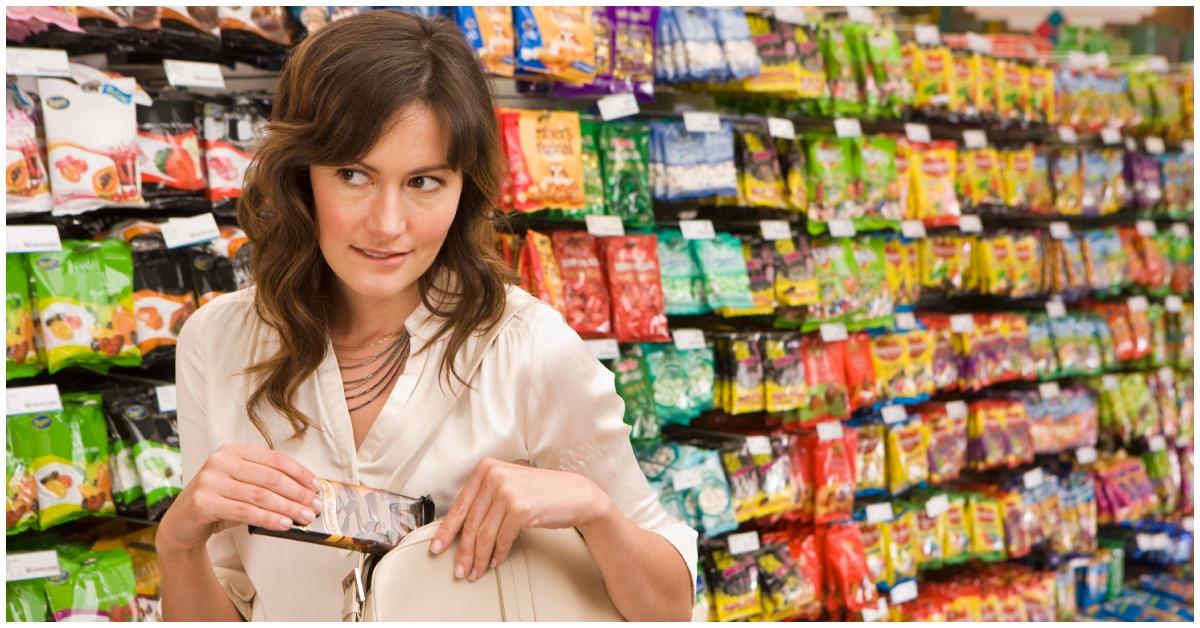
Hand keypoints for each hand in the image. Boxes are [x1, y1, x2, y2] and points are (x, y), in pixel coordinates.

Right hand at [157, 443, 320, 554]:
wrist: (181, 524)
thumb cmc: (218, 503)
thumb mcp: (241, 486)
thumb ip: (265, 484)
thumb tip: (306, 494)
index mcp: (233, 451)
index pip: (275, 459)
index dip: (300, 473)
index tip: (317, 487)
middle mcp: (220, 461)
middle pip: (270, 478)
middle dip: (298, 493)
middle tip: (316, 506)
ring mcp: (210, 480)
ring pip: (260, 495)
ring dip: (288, 508)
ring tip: (305, 518)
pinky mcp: (203, 502)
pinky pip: (245, 511)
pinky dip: (268, 519)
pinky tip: (284, 525)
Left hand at [429, 458, 613, 581]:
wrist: (574, 494)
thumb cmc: (541, 492)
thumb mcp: (508, 486)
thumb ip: (484, 500)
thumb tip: (458, 530)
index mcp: (486, 468)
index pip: (460, 505)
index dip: (447, 531)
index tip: (438, 547)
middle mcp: (494, 476)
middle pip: (470, 523)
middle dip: (463, 551)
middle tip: (459, 569)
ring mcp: (507, 491)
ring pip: (484, 534)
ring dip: (479, 557)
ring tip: (476, 570)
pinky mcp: (521, 508)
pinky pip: (502, 539)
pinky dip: (498, 554)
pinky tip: (496, 561)